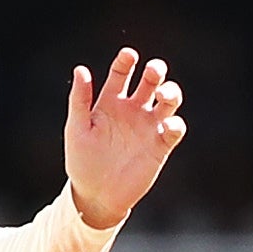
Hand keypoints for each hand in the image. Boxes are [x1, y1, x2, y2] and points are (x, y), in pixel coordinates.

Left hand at [61, 50, 185, 229]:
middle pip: (150, 81)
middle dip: (156, 71)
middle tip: (154, 71)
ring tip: (164, 95)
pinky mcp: (160, 146)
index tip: (129, 55)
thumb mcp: (77, 128)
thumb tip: (81, 69)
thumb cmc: (82, 161)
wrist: (96, 195)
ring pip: (168, 101)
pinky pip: (174, 130)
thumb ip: (80, 99)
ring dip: (171, 92)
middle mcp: (132, 110)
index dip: (126, 61)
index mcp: (111, 102)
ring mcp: (148, 127)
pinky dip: (175, 124)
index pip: (122, 72)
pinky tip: (168, 125)